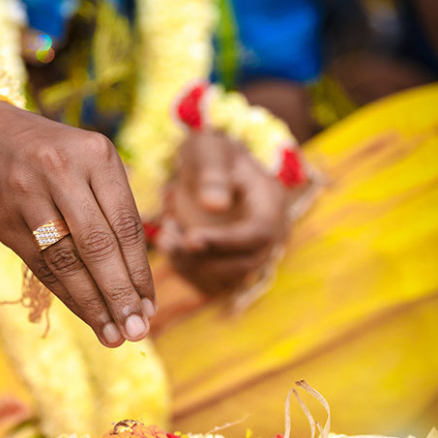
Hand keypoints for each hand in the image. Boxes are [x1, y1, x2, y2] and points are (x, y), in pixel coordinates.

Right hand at [0, 100, 155, 345]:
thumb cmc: (48, 157)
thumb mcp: (85, 163)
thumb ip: (111, 209)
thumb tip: (138, 281)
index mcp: (96, 155)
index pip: (127, 224)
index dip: (140, 272)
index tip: (151, 306)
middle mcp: (62, 170)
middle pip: (99, 246)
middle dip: (120, 295)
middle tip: (137, 330)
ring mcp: (28, 193)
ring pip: (68, 261)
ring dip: (93, 304)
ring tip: (112, 335)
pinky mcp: (2, 216)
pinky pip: (41, 265)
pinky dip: (66, 295)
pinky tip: (85, 315)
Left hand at [158, 131, 289, 294]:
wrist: (205, 173)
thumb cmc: (207, 157)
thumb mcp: (207, 151)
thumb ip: (211, 173)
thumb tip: (215, 205)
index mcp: (272, 203)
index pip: (259, 234)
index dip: (225, 241)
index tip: (190, 237)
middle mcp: (268, 237)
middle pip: (243, 265)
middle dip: (201, 257)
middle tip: (167, 237)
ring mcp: (250, 257)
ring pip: (224, 281)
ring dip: (188, 265)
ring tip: (166, 232)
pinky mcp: (229, 272)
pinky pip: (209, 286)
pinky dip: (184, 272)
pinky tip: (170, 242)